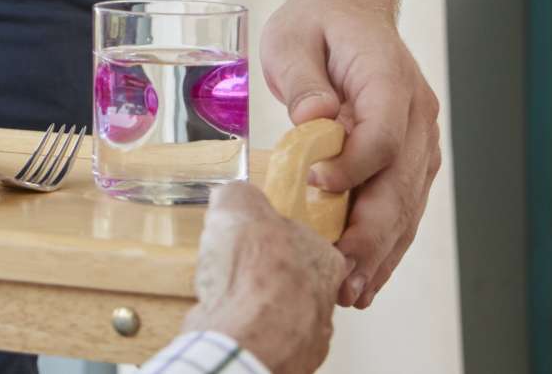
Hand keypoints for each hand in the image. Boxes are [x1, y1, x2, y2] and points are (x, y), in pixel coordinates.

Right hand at [183, 181, 347, 373]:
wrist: (246, 337)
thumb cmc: (256, 276)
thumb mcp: (240, 204)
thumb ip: (241, 195)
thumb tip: (235, 194)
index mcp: (326, 259)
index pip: (309, 241)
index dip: (278, 237)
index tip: (258, 237)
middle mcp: (324, 300)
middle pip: (295, 278)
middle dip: (265, 272)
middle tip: (237, 264)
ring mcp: (307, 336)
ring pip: (280, 311)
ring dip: (254, 302)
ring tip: (226, 291)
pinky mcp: (285, 359)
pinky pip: (262, 336)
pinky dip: (244, 327)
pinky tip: (226, 316)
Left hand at [259, 0, 442, 307]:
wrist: (348, 11)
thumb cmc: (316, 24)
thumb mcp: (292, 38)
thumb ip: (303, 79)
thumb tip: (314, 121)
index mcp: (389, 77)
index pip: (384, 133)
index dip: (354, 165)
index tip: (318, 185)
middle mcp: (416, 115)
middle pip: (402, 182)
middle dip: (372, 234)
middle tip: (341, 274)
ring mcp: (421, 141)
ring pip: (408, 204)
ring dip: (383, 252)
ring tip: (353, 291)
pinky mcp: (412, 161)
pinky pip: (404, 207)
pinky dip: (387, 244)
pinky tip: (366, 276)